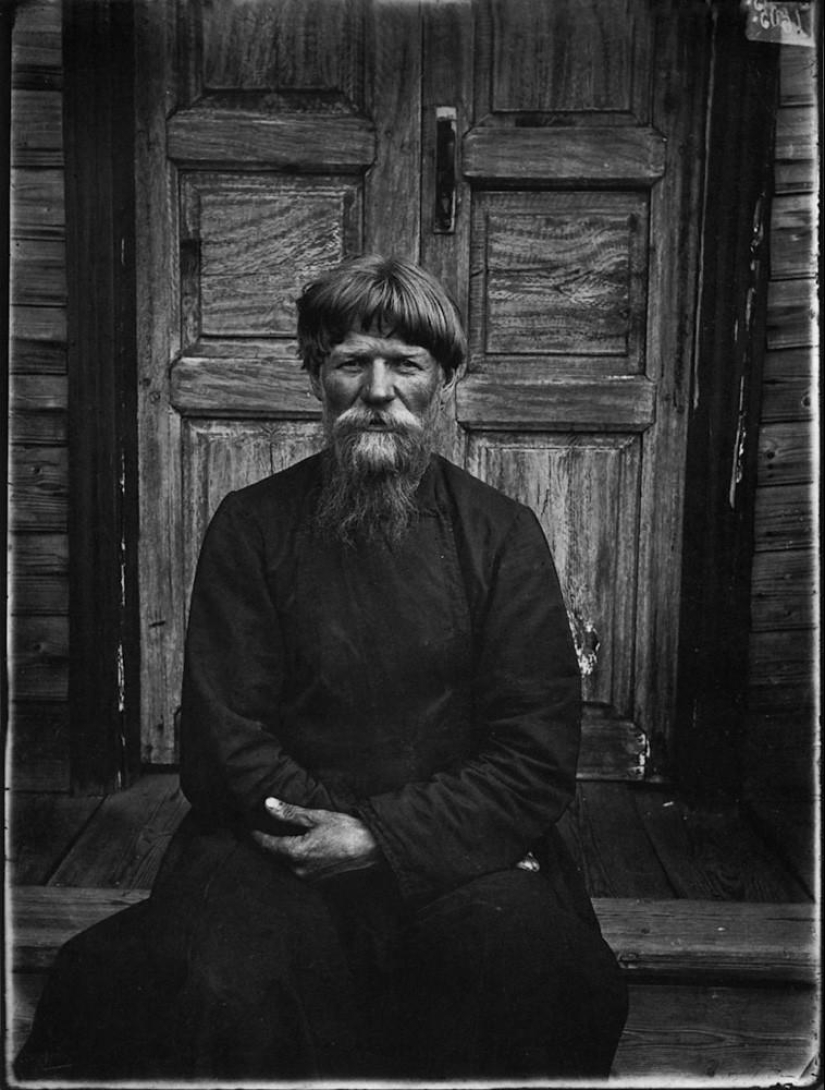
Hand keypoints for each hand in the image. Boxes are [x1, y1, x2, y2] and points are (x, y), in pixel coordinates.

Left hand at [250, 797, 380, 880]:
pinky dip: (295, 857)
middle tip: (260, 829)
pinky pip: (299, 867)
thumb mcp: (316, 817)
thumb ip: (289, 813)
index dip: (258, 836)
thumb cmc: (346, 829)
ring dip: (282, 851)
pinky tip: (299, 846)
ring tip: (278, 837)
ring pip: (287, 862)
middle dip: (269, 843)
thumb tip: (268, 805)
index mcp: (296, 853)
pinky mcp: (318, 879)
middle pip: (276, 856)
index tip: (250, 828)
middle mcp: (299, 869)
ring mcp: (309, 877)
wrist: (372, 847)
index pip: (268, 845)